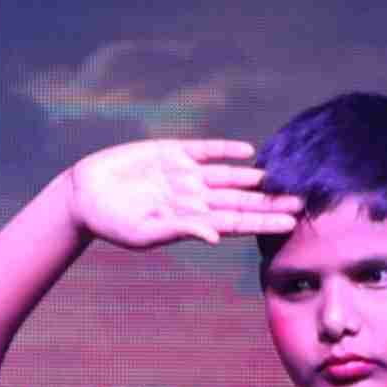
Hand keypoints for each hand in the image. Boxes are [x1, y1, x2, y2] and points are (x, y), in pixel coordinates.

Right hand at [63, 137, 298, 253]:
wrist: (84, 195)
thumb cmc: (111, 223)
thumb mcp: (145, 233)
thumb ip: (180, 231)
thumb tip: (214, 237)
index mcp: (191, 220)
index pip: (236, 223)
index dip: (264, 222)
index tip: (291, 222)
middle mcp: (193, 198)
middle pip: (240, 200)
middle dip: (269, 202)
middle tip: (302, 201)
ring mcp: (184, 174)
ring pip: (228, 176)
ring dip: (253, 178)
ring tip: (280, 178)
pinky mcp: (171, 152)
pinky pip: (204, 150)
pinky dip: (225, 150)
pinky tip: (247, 151)